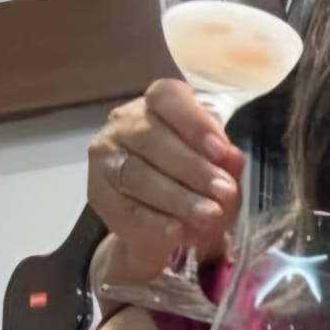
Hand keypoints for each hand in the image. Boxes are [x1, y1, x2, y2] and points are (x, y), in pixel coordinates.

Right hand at [89, 81, 245, 281]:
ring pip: (137, 175)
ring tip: (209, 215)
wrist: (165, 218)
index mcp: (158, 105)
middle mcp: (125, 124)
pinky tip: (178, 232)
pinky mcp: (97, 193)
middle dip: (192, 168)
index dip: (194, 121)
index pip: (167, 97)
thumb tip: (232, 158)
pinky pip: (124, 208)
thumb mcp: (219, 165)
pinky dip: (155, 222)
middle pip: (152, 139)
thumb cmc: (198, 177)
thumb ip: (226, 159)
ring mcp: (106, 157)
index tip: (221, 150)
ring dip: (177, 198)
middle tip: (224, 192)